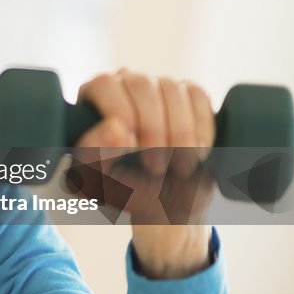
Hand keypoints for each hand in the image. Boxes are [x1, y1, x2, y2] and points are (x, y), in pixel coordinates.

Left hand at [68, 69, 215, 278]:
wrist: (162, 210)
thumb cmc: (121, 195)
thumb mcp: (98, 184)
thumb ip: (93, 159)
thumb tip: (113, 127)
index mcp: (92, 99)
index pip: (103, 83)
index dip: (117, 110)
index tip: (127, 144)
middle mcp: (124, 86)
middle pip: (141, 83)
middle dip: (152, 126)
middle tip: (154, 165)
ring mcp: (159, 90)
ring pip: (174, 88)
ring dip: (180, 130)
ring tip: (175, 167)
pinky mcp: (192, 100)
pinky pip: (200, 95)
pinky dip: (202, 123)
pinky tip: (197, 150)